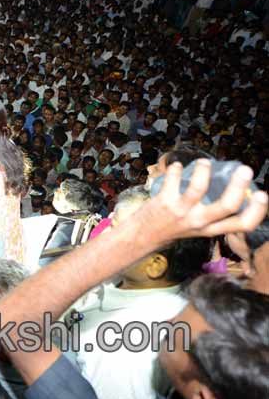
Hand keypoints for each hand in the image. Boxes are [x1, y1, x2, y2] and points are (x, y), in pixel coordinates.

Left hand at [135, 160, 266, 245]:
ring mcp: (182, 212)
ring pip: (198, 189)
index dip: (257, 211)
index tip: (262, 194)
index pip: (242, 225)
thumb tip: (234, 190)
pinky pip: (173, 179)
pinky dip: (175, 169)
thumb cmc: (173, 227)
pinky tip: (176, 166)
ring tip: (203, 162)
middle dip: (238, 185)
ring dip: (202, 170)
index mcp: (212, 229)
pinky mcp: (164, 202)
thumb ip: (214, 214)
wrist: (142, 236)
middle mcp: (200, 222)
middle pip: (227, 206)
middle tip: (245, 169)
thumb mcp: (198, 227)